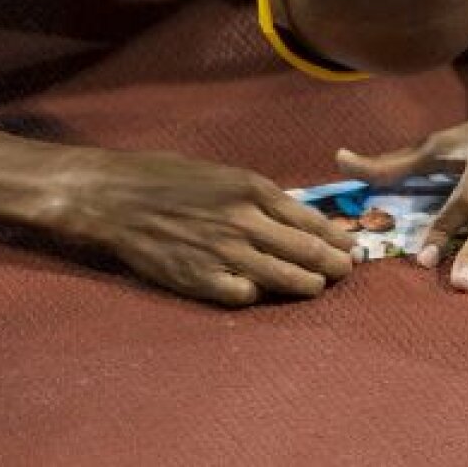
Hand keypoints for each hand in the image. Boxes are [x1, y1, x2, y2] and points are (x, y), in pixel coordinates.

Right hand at [68, 149, 356, 306]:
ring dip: (308, 285)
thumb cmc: (166, 177)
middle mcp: (244, 220)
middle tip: (347, 270)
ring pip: (283, 277)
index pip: (308, 218)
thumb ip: (256, 195)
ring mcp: (225, 252)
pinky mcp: (203, 279)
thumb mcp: (220, 173)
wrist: (118, 198)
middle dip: (332, 263)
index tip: (349, 245)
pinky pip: (244, 295)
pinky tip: (262, 293)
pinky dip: (258, 295)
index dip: (334, 236)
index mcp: (250, 187)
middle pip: (304, 251)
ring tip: (318, 287)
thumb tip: (292, 213)